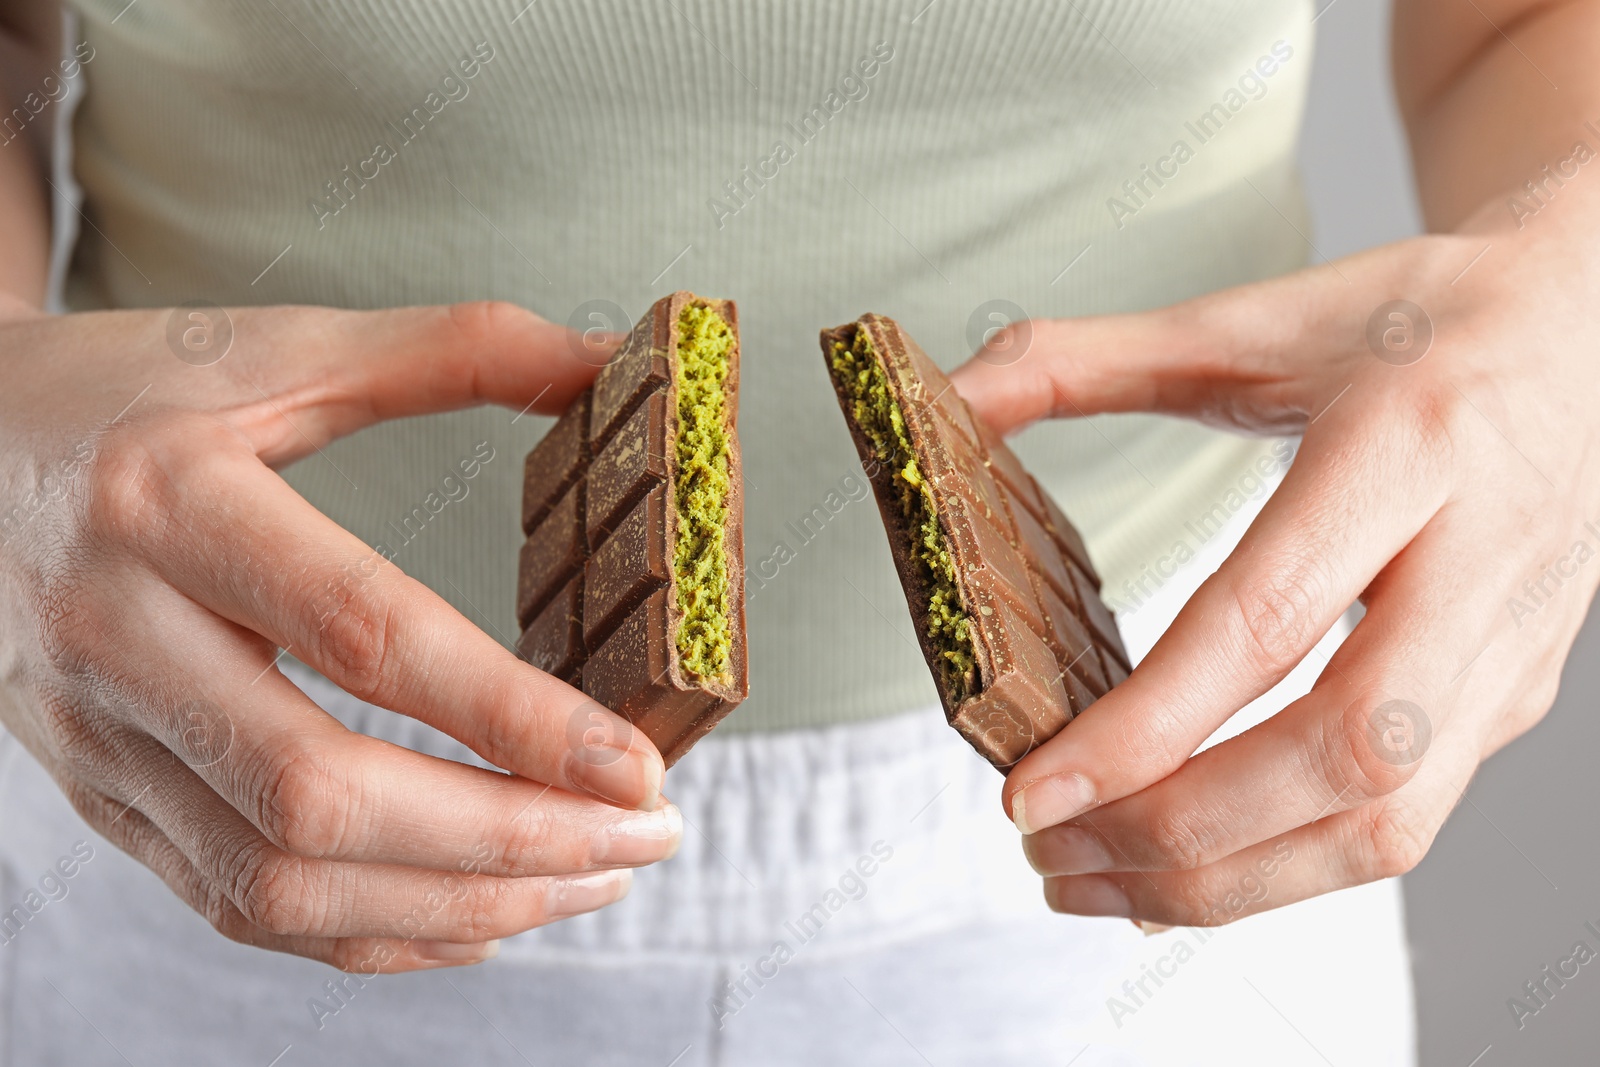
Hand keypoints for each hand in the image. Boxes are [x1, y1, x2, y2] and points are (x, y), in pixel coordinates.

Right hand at [0, 297, 679, 970]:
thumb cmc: (127, 397)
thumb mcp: (275, 348)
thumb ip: (449, 348)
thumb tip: (605, 355)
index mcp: (171, 505)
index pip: (362, 637)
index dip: (510, 713)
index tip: (634, 762)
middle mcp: (122, 639)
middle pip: (320, 795)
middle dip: (506, 836)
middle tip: (645, 832)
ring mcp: (100, 739)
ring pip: (282, 882)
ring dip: (460, 900)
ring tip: (594, 873)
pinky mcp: (103, 798)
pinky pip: (242, 907)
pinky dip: (377, 932)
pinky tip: (484, 907)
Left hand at [950, 195, 1599, 924]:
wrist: (1599, 325)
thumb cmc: (1426, 319)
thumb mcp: (1258, 315)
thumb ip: (1089, 356)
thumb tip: (951, 396)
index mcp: (1407, 445)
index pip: (1269, 620)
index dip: (1145, 726)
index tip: (1031, 788)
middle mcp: (1477, 561)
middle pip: (1339, 756)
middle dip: (1176, 831)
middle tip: (1044, 846)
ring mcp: (1508, 646)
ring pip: (1385, 825)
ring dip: (1224, 881)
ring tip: (1090, 880)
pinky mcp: (1510, 698)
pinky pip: (1400, 818)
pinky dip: (1281, 865)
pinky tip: (1181, 863)